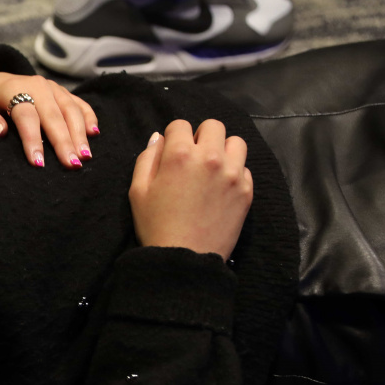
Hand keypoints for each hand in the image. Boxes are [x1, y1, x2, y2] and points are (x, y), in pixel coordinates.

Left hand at [0, 72, 98, 168]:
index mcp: (13, 88)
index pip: (26, 116)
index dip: (32, 140)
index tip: (38, 163)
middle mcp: (37, 85)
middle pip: (53, 115)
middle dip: (64, 141)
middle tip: (72, 164)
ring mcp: (52, 88)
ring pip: (70, 110)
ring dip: (79, 133)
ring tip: (85, 156)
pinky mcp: (61, 92)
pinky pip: (79, 103)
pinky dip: (88, 116)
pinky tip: (94, 133)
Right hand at [128, 119, 252, 260]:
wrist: (185, 259)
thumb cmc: (155, 225)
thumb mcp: (137, 192)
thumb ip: (147, 159)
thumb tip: (158, 138)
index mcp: (179, 155)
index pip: (180, 124)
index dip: (172, 136)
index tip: (171, 152)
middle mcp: (210, 157)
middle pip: (213, 126)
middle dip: (200, 136)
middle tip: (193, 157)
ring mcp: (233, 173)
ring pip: (235, 142)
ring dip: (223, 149)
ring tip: (212, 168)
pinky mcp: (246, 189)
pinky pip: (244, 167)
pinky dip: (233, 171)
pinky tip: (220, 188)